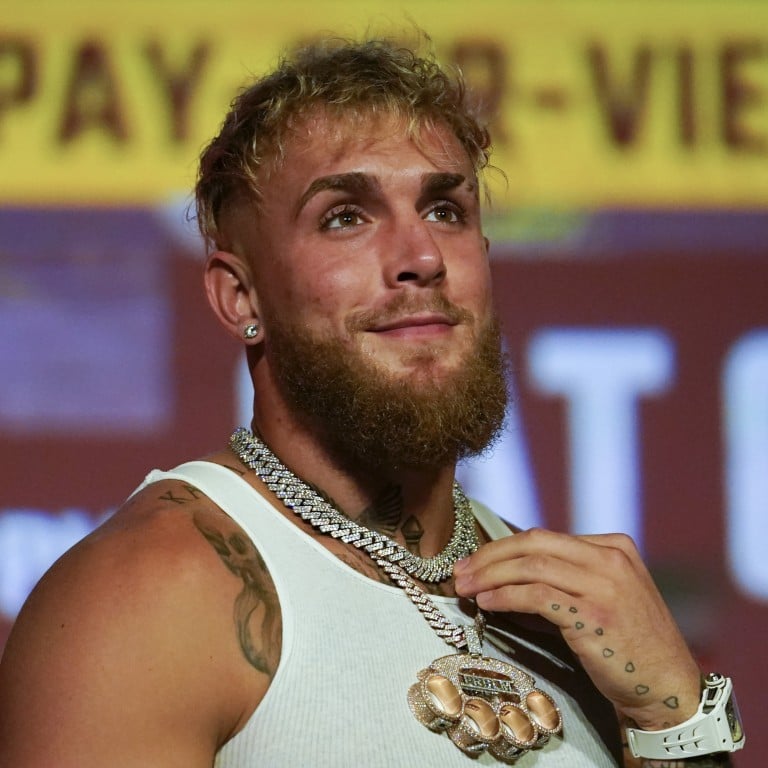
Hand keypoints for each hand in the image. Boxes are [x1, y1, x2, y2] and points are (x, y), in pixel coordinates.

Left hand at [453, 528, 700, 729]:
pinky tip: (487, 603)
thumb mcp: (602, 597)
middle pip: (534, 543)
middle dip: (490, 556)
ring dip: (491, 575)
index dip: (502, 547)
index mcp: (613, 546)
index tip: (474, 561)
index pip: (544, 537)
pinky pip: (539, 595)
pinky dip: (507, 596)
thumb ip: (562, 581)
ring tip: (465, 588)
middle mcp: (611, 557)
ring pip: (533, 565)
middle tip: (460, 571)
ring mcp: (605, 584)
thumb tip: (502, 579)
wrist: (670, 689)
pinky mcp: (595, 614)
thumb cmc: (629, 647)